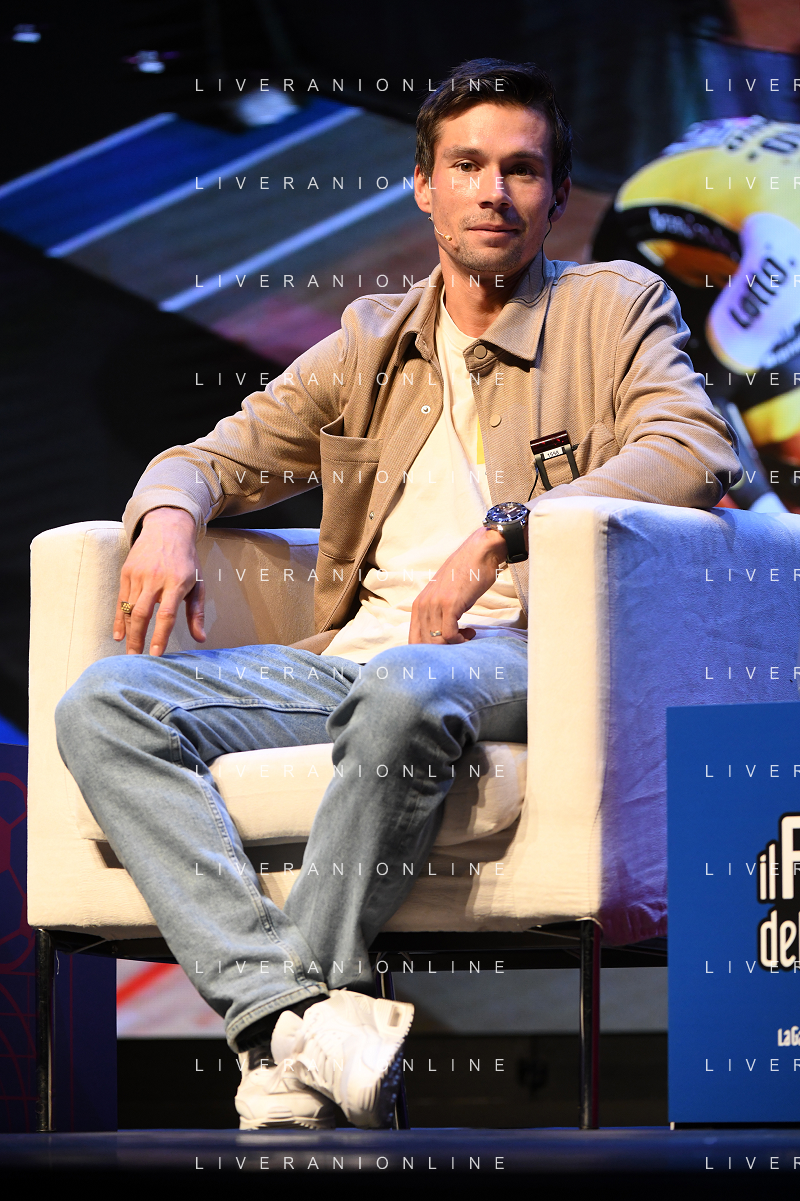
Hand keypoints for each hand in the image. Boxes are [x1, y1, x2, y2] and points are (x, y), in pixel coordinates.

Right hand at [113, 507, 204, 654]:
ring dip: (129, 632)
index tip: (156, 655)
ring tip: (130, 651)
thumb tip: (200, 638)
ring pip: (130, 609)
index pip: (167, 615)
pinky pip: (121, 600)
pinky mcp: (127, 572)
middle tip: (136, 660)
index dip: (160, 636)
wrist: (167, 529)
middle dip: (138, 639)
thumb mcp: (198, 583)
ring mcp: (139, 575)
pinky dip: (120, 619)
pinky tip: (119, 634)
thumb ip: (197, 613)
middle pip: (143, 614)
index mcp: (176, 583)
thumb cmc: (186, 560)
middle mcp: (155, 579)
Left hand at [409, 527, 507, 643]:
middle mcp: (423, 605)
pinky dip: (461, 640)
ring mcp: (435, 605)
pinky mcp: (450, 604)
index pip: (413, 639)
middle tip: (459, 644)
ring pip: (436, 641)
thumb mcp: (445, 596)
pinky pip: (449, 634)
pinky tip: (471, 633)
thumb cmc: (466, 575)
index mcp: (419, 605)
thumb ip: (438, 613)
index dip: (428, 651)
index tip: (446, 650)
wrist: (479, 553)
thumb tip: (441, 636)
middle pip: (423, 644)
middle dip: (442, 650)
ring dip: (453, 645)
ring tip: (467, 636)